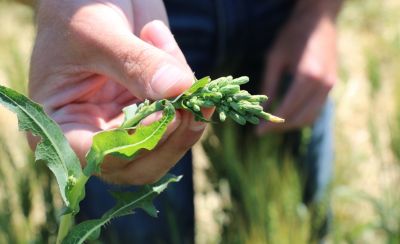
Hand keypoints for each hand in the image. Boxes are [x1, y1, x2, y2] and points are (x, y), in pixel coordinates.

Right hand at [30, 0, 208, 183]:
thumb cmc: (75, 10)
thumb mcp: (97, 32)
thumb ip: (135, 63)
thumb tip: (177, 88)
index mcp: (62, 126)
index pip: (97, 157)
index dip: (133, 145)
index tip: (166, 115)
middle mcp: (96, 133)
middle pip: (140, 164)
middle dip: (171, 136)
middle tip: (193, 101)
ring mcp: (129, 123)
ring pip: (168, 144)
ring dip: (186, 108)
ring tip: (169, 53)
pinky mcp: (155, 108)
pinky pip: (183, 115)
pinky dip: (190, 91)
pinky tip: (170, 50)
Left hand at [257, 3, 338, 133]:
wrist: (319, 19)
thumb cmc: (293, 35)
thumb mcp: (275, 58)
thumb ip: (269, 86)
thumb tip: (261, 109)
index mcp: (308, 76)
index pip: (288, 110)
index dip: (271, 124)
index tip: (258, 133)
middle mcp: (323, 85)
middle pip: (301, 119)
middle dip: (281, 128)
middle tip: (263, 130)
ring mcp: (330, 86)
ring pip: (311, 117)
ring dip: (292, 125)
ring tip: (273, 125)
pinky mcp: (331, 85)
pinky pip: (316, 108)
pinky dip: (301, 115)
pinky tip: (286, 114)